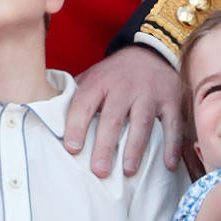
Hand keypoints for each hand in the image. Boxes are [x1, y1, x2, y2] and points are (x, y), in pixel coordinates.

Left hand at [63, 45, 181, 175]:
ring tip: (128, 170)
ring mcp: (150, 92)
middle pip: (114, 116)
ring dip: (135, 146)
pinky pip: (172, 123)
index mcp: (100, 82)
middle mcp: (125, 86)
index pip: (84, 103)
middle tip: (99, 170)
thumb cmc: (115, 74)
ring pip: (142, 120)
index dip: (77, 125)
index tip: (72, 148)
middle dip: (106, 144)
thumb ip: (74, 97)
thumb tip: (47, 121)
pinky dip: (172, 144)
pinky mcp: (170, 99)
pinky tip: (168, 164)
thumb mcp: (93, 77)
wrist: (152, 50)